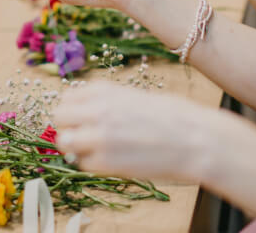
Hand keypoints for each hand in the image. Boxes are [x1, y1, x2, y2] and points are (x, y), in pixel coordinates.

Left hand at [54, 82, 216, 180]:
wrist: (196, 140)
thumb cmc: (172, 116)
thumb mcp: (133, 96)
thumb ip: (105, 102)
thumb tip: (83, 112)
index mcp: (102, 91)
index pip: (66, 98)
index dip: (72, 111)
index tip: (80, 119)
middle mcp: (95, 110)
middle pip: (59, 118)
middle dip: (68, 127)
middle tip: (83, 136)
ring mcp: (98, 137)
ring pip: (65, 142)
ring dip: (75, 147)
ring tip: (94, 150)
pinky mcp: (105, 163)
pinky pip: (83, 164)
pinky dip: (92, 164)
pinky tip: (112, 161)